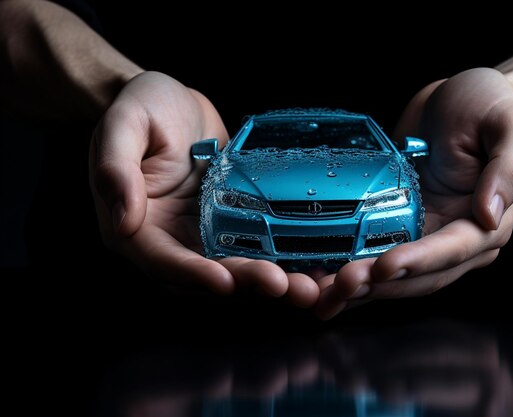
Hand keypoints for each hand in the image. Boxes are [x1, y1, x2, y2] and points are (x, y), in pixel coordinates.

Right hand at [90, 72, 317, 305]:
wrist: (174, 101)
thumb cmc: (142, 105)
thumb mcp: (124, 124)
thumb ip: (116, 168)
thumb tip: (122, 218)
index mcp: (135, 226)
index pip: (162, 260)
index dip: (193, 274)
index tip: (225, 282)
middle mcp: (169, 239)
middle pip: (205, 274)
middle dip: (244, 284)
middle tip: (285, 286)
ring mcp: (201, 234)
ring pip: (234, 268)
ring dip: (268, 281)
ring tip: (307, 287)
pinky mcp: (229, 224)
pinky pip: (253, 247)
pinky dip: (280, 259)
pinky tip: (311, 264)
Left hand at [316, 68, 512, 318]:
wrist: (458, 99)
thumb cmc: (490, 105)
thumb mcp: (508, 125)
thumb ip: (508, 168)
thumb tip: (491, 216)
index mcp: (488, 222)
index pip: (452, 250)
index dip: (418, 261)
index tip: (384, 267)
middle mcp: (457, 238)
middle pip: (419, 274)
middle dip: (380, 285)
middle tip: (341, 287)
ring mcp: (426, 236)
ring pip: (394, 277)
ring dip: (361, 289)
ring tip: (323, 295)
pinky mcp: (401, 228)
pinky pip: (376, 256)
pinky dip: (353, 271)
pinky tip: (322, 282)